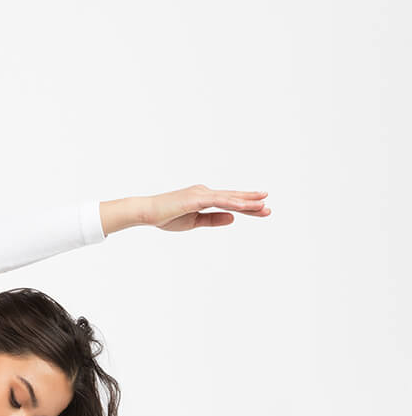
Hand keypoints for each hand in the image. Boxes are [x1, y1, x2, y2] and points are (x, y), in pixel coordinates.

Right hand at [143, 184, 270, 231]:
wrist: (147, 212)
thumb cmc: (166, 217)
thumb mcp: (194, 222)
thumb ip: (213, 220)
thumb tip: (233, 219)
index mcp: (204, 198)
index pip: (229, 203)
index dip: (246, 207)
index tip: (262, 211)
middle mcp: (205, 192)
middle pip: (233, 198)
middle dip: (252, 202)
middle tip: (268, 207)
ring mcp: (201, 193)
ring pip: (229, 198)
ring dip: (246, 202)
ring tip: (263, 205)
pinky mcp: (196, 198)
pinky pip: (218, 201)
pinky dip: (232, 202)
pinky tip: (244, 205)